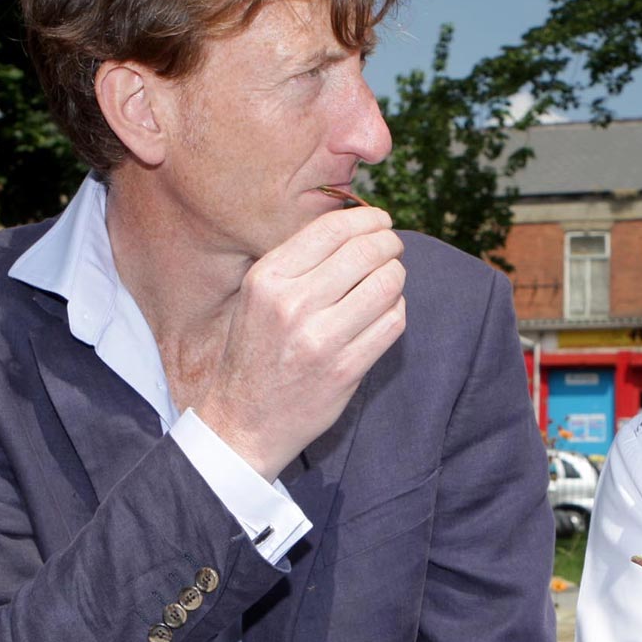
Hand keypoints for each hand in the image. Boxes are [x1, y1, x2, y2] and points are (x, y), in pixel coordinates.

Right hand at [199, 204, 406, 479]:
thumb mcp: (258, 297)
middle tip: (393, 247)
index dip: (366, 219)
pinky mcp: (345, 369)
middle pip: (365, 252)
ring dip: (396, 276)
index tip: (380, 222)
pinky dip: (397, 310)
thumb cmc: (256, 353)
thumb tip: (355, 229)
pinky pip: (392, 323)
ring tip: (390, 278)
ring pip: (386, 285)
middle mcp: (292, 304)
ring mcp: (320, 339)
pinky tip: (386, 311)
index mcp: (268, 279)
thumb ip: (298, 263)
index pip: (331, 230)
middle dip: (388, 244)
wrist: (244, 422)